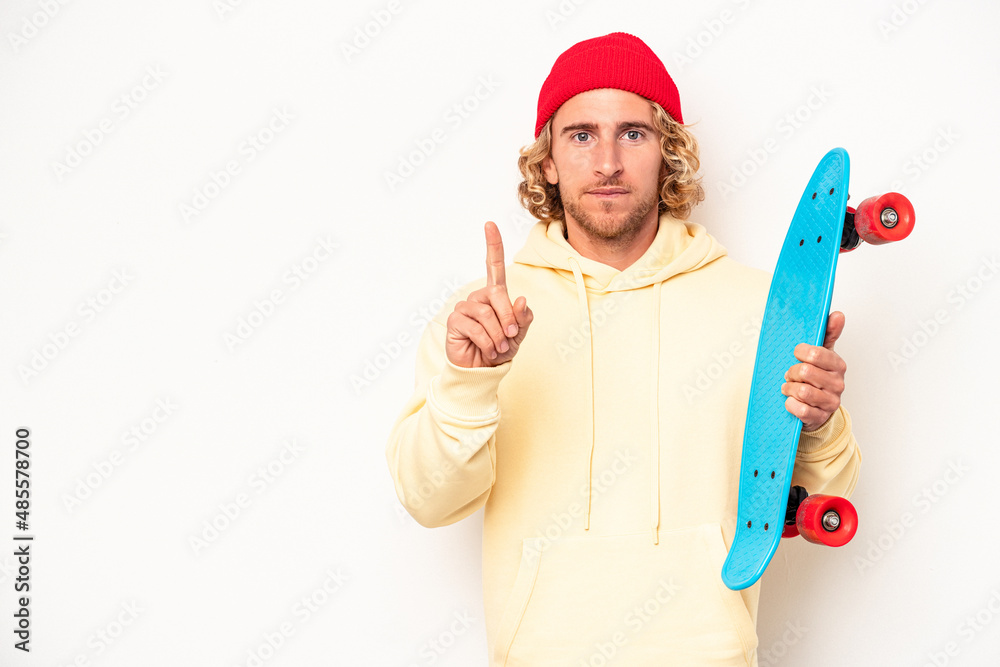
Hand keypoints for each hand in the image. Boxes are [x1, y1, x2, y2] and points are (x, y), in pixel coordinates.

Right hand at [445, 221, 532, 367]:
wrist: (482, 370)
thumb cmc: (501, 349)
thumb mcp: (518, 334)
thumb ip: (523, 318)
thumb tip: (521, 299)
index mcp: (495, 295)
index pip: (493, 266)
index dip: (492, 245)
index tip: (490, 224)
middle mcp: (479, 297)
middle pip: (496, 294)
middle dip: (508, 316)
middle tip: (511, 336)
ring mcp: (465, 308)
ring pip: (486, 313)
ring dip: (498, 334)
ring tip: (498, 348)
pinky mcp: (455, 321)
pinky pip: (475, 327)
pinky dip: (486, 341)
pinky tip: (487, 350)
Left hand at [782, 311, 846, 431]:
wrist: (820, 409)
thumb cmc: (819, 378)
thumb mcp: (824, 355)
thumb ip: (829, 334)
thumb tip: (838, 314)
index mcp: (837, 365)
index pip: (816, 354)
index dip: (800, 353)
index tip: (796, 354)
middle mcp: (837, 383)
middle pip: (805, 371)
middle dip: (791, 372)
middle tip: (790, 374)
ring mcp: (829, 401)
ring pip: (801, 391)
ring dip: (789, 388)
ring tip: (789, 387)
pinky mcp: (819, 417)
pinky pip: (800, 409)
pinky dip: (790, 404)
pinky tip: (791, 401)